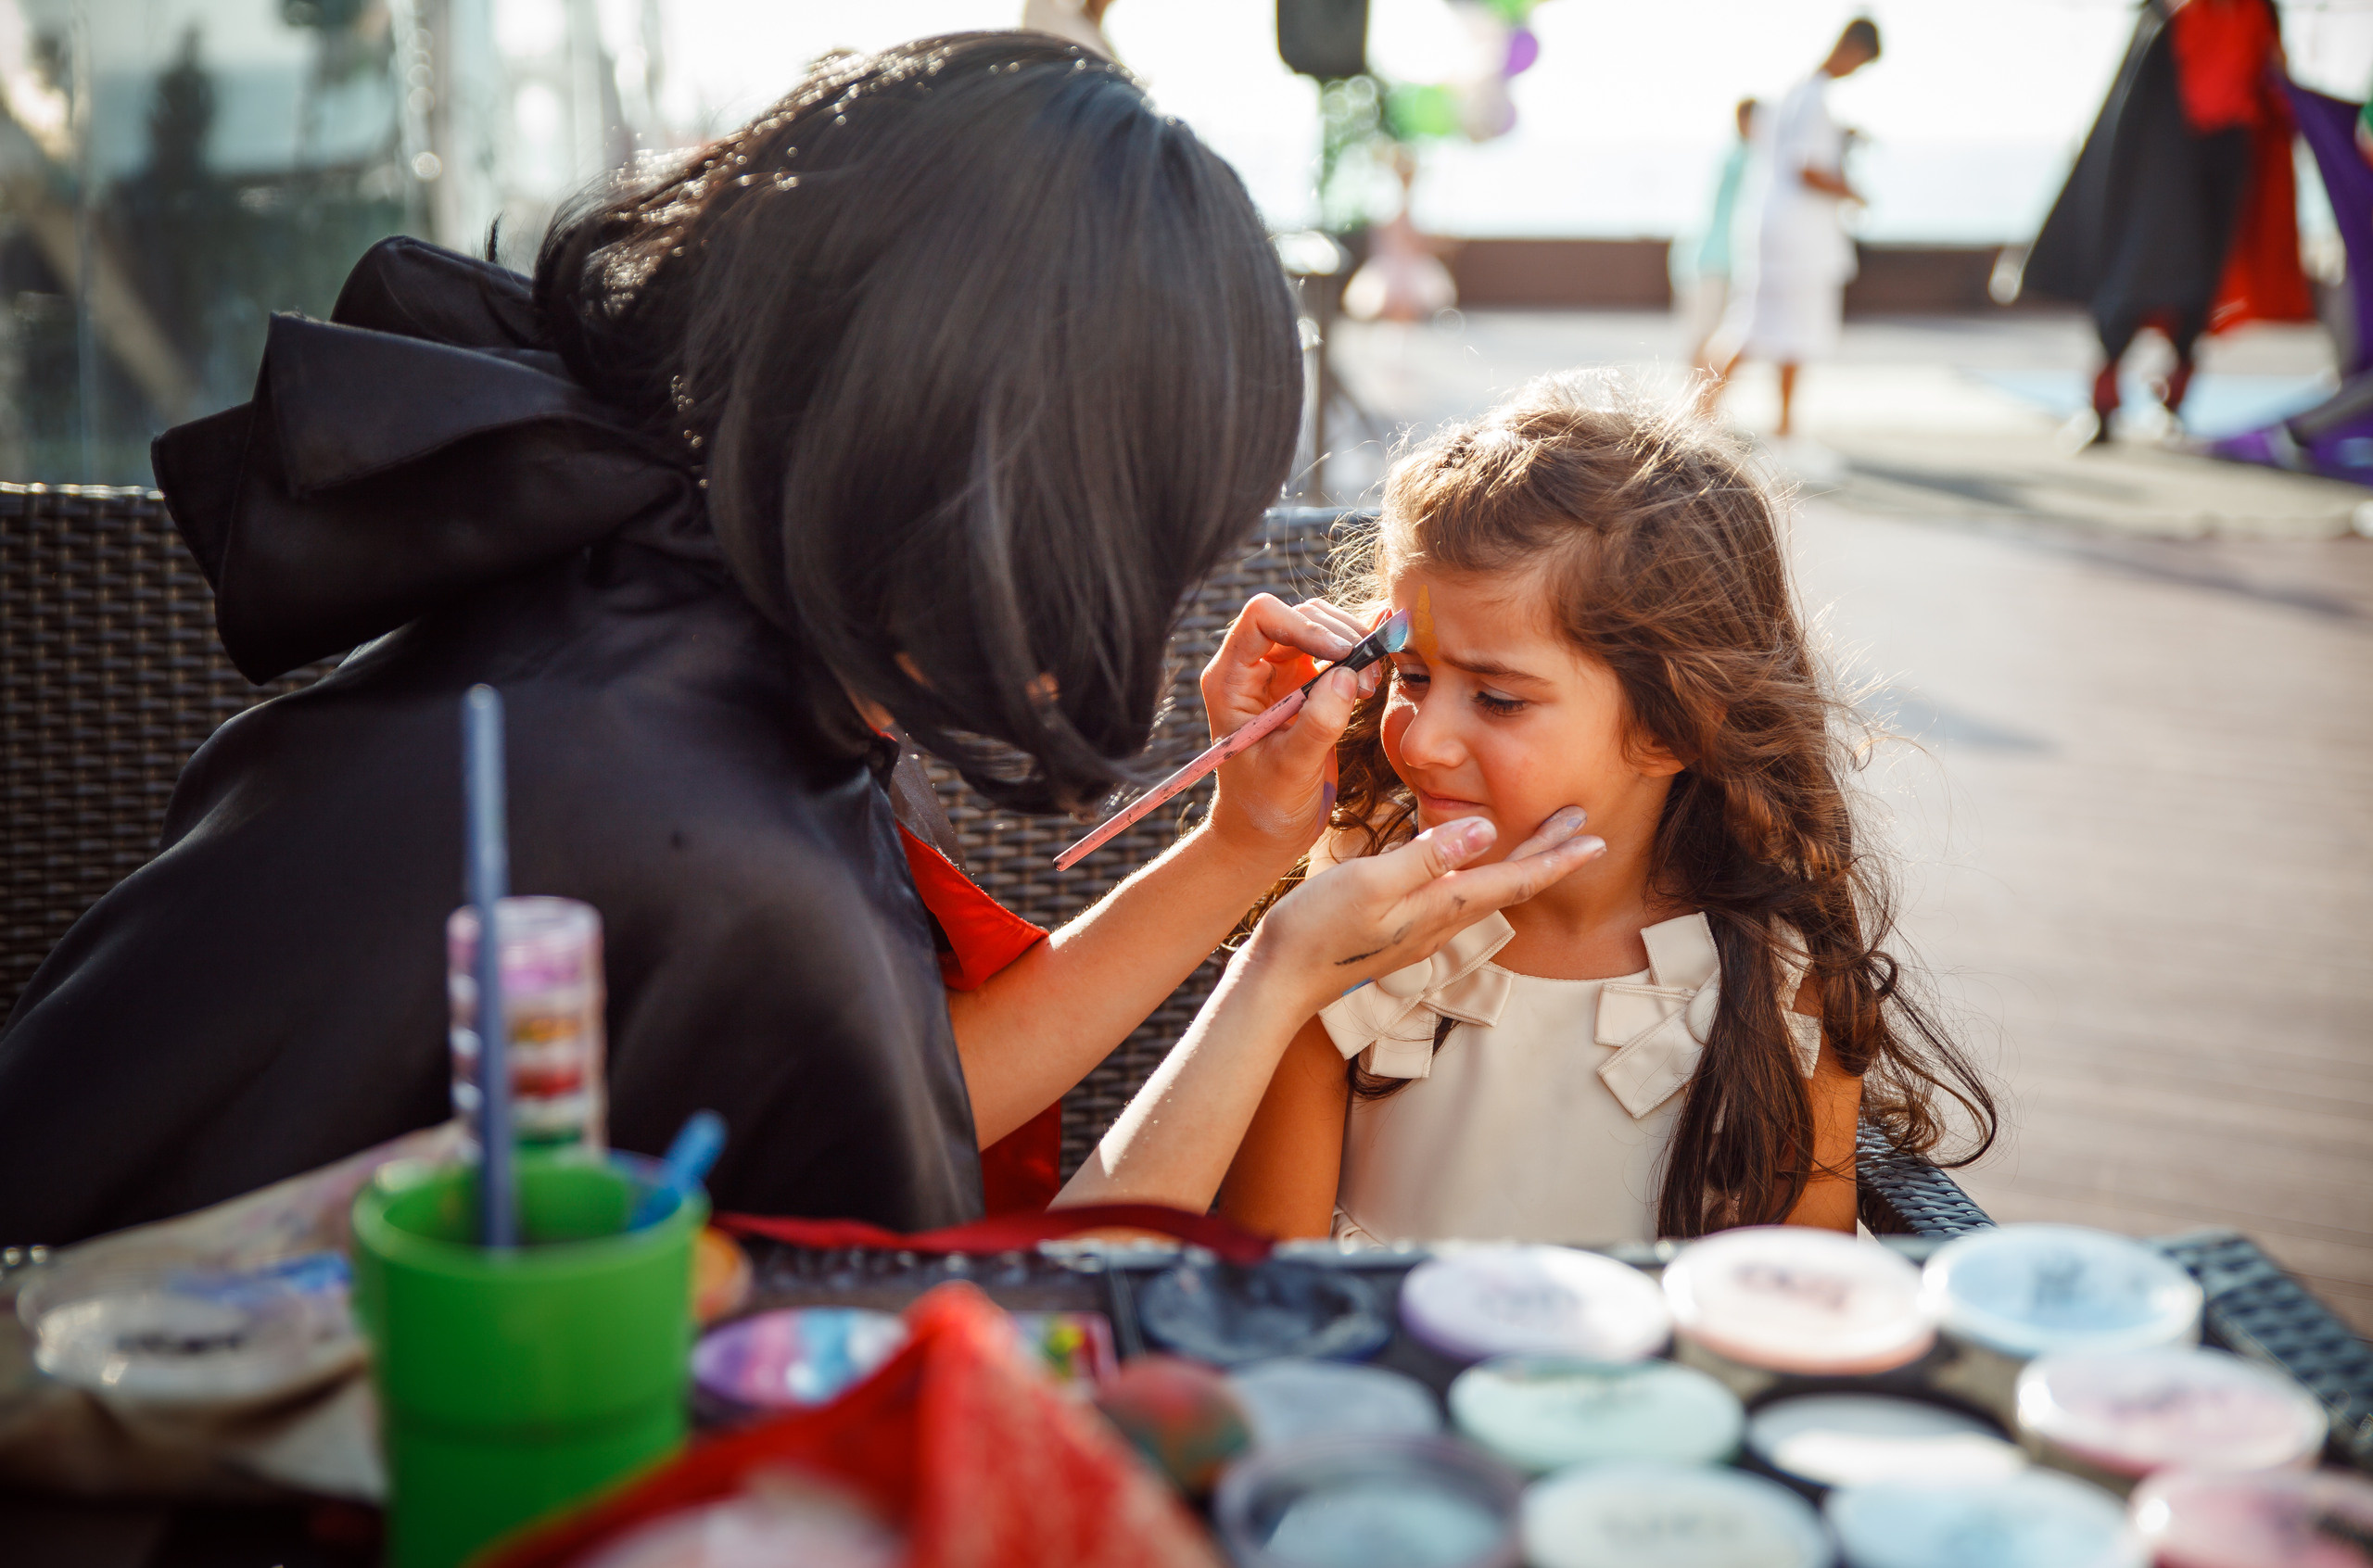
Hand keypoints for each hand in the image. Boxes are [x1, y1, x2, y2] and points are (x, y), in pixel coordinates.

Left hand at [1200, 594, 1378, 863]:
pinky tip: (1373, 675)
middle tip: (1367, 679)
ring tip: (1369, 687)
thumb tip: (1346, 675)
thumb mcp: (1292, 770)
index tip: (1343, 655)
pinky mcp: (1303, 684)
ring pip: (1319, 627)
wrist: (1266, 832)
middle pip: (1297, 616)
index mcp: (1230, 680)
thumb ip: (1317, 725)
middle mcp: (1251, 668)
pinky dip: (1358, 657)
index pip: (1262, 617)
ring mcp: (1278, 673)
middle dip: (1338, 637)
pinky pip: (1333, 651)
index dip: (1305, 626)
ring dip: (1353, 647)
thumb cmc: (1266, 806)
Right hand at [1244, 808, 1607, 1014]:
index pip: (1513, 879)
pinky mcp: (1402, 930)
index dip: (1556, 857)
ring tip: (1542, 837)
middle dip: (1548, 853)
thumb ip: (1426, 856)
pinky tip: (1473, 862)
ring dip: (1519, 862)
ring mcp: (1422, 930)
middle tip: (1581, 823)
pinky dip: (1483, 873)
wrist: (1281, 979)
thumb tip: (1485, 830)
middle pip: (1508, 884)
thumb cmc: (1317, 928)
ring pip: (1486, 891)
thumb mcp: (1370, 882)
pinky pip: (1458, 897)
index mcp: (1439, 907)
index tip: (1595, 837)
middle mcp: (1441, 922)